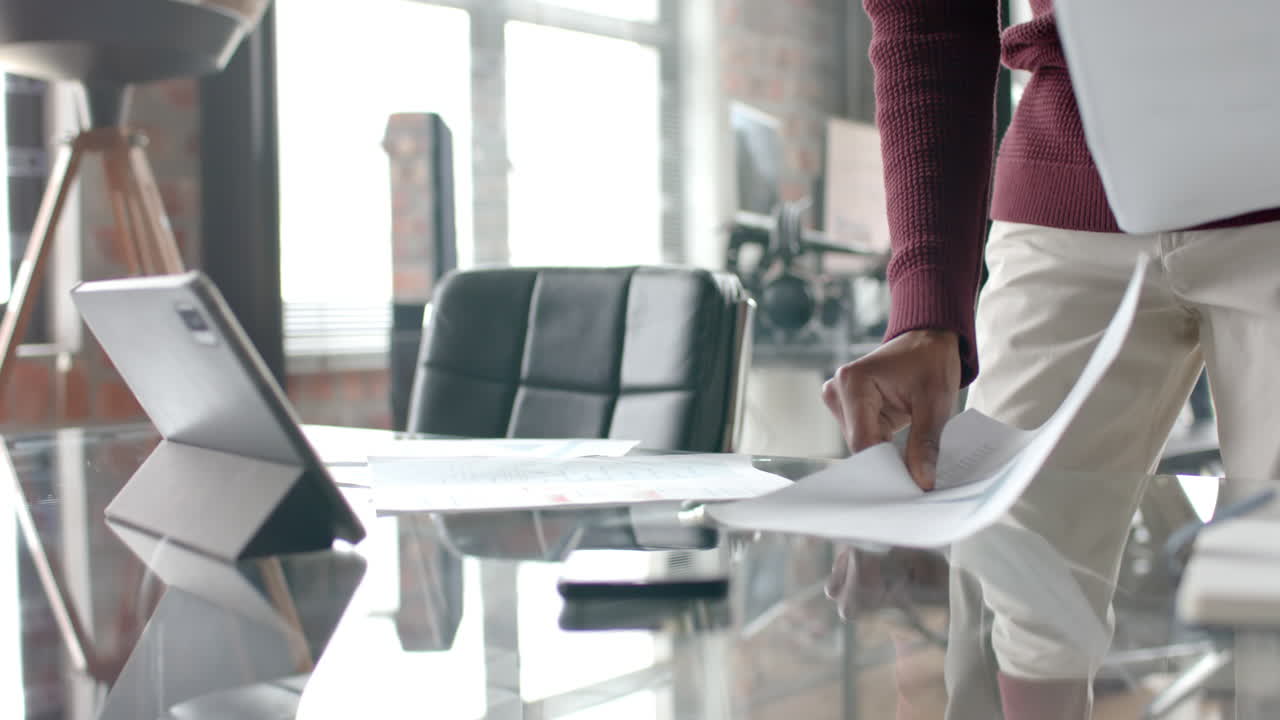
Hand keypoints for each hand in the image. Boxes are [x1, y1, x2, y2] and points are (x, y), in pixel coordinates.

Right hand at [822, 330, 960, 489]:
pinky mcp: (845, 407)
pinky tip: (901, 447)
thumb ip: (926, 444)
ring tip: (912, 455)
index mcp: (854, 382)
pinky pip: (863, 437)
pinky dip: (883, 446)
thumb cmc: (931, 363)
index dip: (886, 466)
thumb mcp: (935, 404)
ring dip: (885, 453)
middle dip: (887, 461)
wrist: (927, 341)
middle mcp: (837, 390)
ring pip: (860, 444)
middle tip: (918, 476)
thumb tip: (921, 481)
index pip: (863, 440)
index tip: (911, 485)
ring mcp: (838, 399)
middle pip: (859, 444)